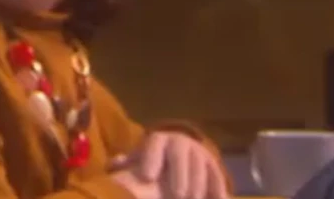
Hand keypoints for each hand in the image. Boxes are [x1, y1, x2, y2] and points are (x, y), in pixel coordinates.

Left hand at [113, 132, 228, 198]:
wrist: (180, 150)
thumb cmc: (153, 160)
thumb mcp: (139, 160)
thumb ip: (126, 164)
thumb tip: (115, 164)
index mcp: (158, 140)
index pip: (154, 145)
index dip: (151, 159)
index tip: (147, 176)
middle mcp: (179, 142)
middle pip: (180, 155)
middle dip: (179, 174)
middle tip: (178, 194)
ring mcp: (198, 152)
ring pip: (200, 165)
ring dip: (199, 183)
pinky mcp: (213, 163)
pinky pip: (217, 175)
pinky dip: (217, 188)